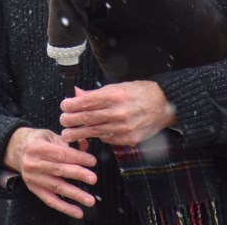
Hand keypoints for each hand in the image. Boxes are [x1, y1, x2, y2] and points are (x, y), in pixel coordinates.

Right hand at [3, 127, 97, 218]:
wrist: (15, 150)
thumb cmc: (36, 141)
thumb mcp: (48, 135)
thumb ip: (66, 141)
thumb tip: (85, 145)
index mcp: (36, 147)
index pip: (60, 153)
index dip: (77, 157)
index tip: (92, 161)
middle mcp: (33, 163)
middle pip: (58, 170)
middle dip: (78, 174)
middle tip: (93, 179)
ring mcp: (32, 178)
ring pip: (56, 187)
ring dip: (74, 194)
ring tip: (90, 200)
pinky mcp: (34, 189)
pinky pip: (50, 200)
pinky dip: (64, 207)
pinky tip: (78, 212)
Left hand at [59, 82, 176, 145]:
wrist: (164, 105)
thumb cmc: (139, 93)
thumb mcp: (117, 87)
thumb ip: (96, 93)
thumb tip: (76, 94)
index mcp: (115, 96)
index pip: (87, 102)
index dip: (72, 105)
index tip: (64, 106)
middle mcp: (119, 113)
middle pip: (88, 118)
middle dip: (72, 120)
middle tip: (62, 121)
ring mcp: (124, 128)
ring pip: (95, 132)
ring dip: (79, 133)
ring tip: (68, 134)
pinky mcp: (129, 140)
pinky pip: (108, 139)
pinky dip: (99, 136)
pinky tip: (92, 134)